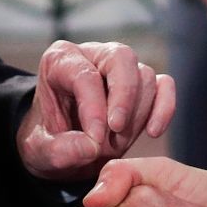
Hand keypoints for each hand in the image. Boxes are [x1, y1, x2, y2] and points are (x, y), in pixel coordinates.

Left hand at [17, 40, 175, 186]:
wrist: (64, 149)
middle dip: (123, 96)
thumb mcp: (41, 151)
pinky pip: (164, 85)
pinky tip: (153, 132)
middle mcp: (94, 55)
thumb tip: (91, 146)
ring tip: (117, 142)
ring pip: (144, 75)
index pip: (84, 73)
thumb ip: (59, 150)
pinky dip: (165, 107)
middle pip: (121, 58)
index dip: (93, 106)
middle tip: (116, 129)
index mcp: (61, 60)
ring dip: (136, 113)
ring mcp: (121, 68)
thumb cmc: (48, 142)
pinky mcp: (142, 84)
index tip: (95, 138)